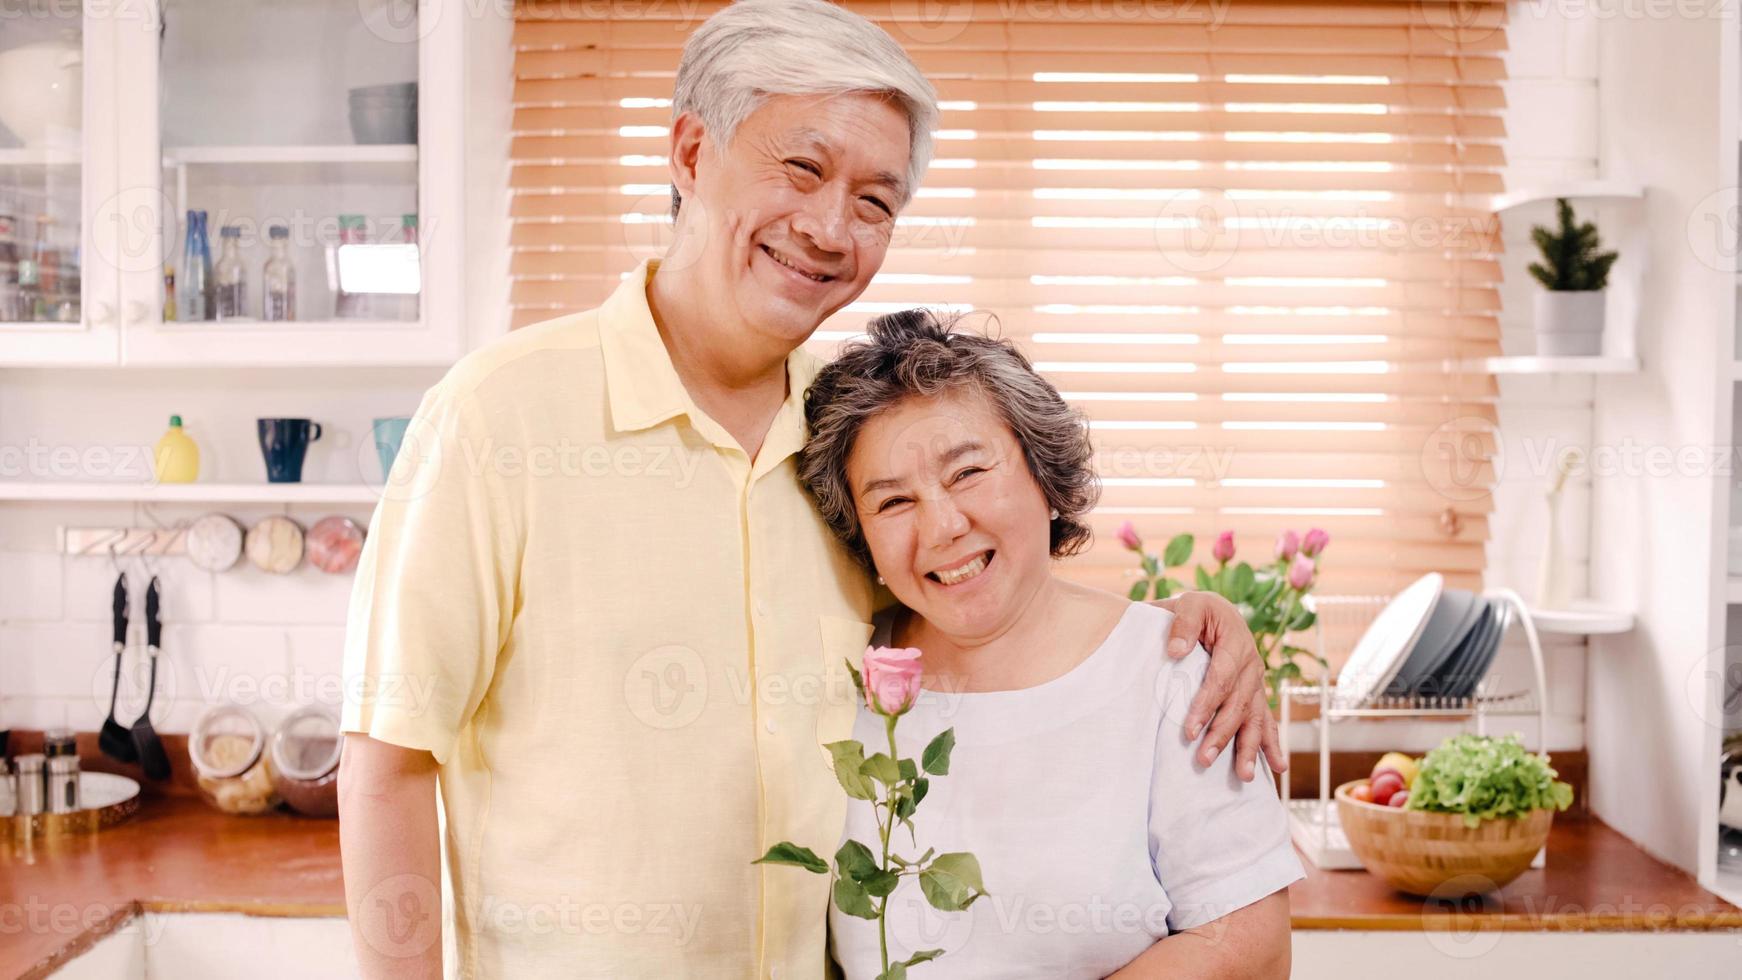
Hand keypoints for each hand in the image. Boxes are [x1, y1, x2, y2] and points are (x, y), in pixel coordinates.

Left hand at [1154, 591, 1285, 780]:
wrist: (1216, 610)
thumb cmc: (1198, 609)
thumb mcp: (1189, 604)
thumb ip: (1182, 624)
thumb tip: (1176, 651)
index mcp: (1236, 642)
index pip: (1221, 678)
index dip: (1206, 705)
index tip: (1189, 729)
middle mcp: (1252, 664)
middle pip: (1238, 704)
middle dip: (1222, 734)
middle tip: (1204, 759)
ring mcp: (1257, 681)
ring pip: (1255, 717)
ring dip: (1250, 747)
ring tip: (1243, 775)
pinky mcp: (1255, 692)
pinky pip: (1266, 720)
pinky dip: (1271, 743)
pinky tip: (1277, 767)